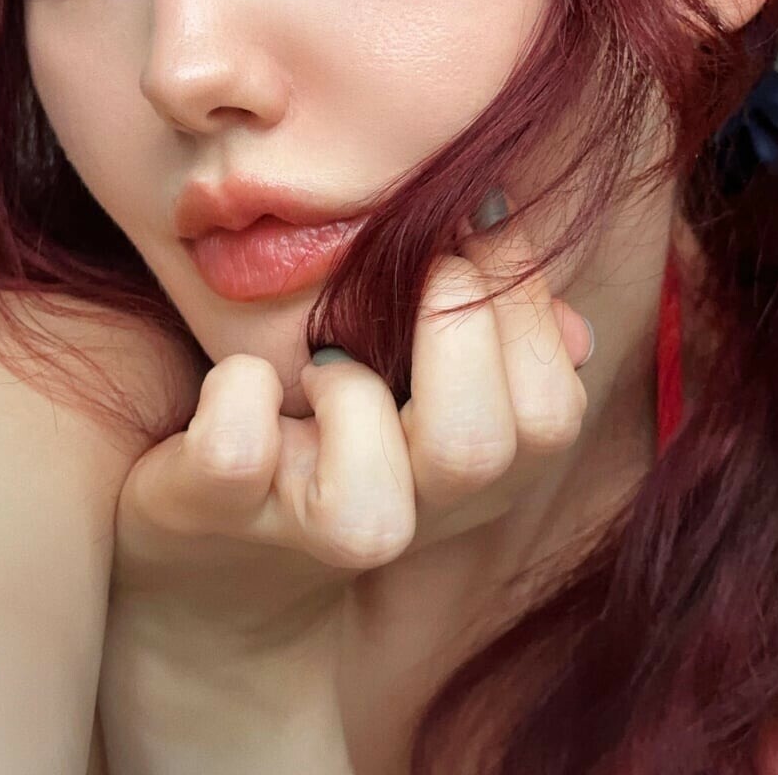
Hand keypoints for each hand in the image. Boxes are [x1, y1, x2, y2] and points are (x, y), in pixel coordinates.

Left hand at [106, 186, 593, 665]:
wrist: (205, 546)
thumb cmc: (326, 425)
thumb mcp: (423, 382)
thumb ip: (499, 341)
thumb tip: (572, 326)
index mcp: (463, 474)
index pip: (551, 412)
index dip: (526, 306)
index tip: (476, 231)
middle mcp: (397, 515)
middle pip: (480, 448)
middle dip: (455, 321)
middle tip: (418, 268)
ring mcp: (296, 525)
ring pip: (372, 506)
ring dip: (353, 395)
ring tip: (324, 359)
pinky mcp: (205, 506)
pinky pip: (235, 453)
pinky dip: (240, 391)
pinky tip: (243, 375)